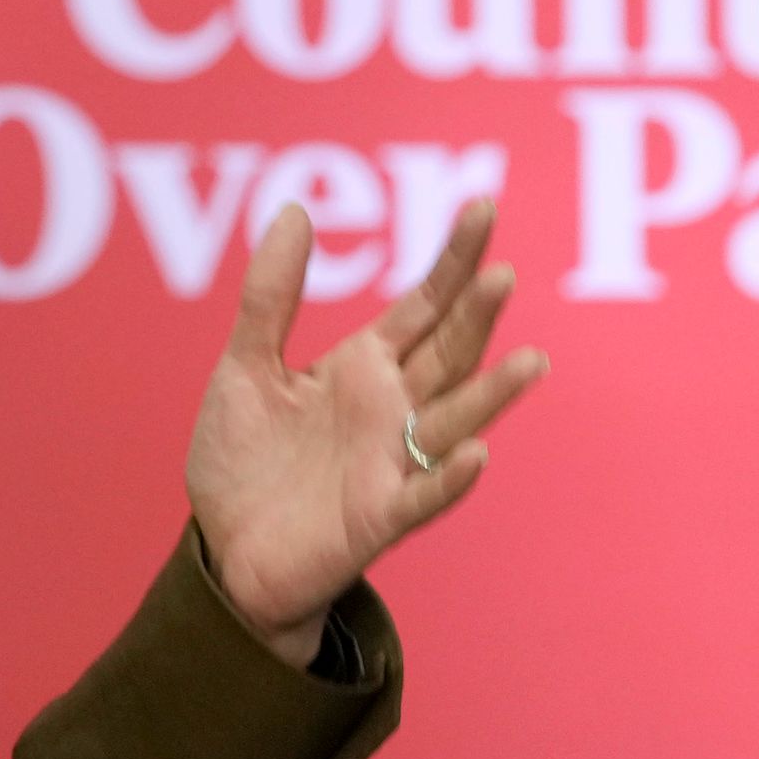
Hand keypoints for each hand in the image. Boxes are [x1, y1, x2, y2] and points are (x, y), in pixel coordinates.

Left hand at [184, 199, 544, 661]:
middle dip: (475, 316)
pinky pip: (421, 497)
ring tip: (532, 362)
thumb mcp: (245, 367)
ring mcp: (390, 464)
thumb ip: (271, 296)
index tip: (483, 208)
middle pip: (449, 353)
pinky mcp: (377, 518)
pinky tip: (474, 454)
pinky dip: (449, 478)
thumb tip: (297, 210)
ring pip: (453, 421)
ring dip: (492, 395)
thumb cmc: (244, 460)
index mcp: (362, 369)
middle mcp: (390, 410)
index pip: (422, 306)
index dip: (452, 262)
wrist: (226, 550)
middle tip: (503, 273)